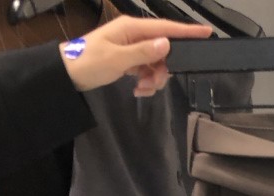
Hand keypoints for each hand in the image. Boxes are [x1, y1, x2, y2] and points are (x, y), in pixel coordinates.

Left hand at [60, 17, 210, 96]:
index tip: (207, 32)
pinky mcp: (128, 60)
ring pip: (156, 63)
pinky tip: (137, 89)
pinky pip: (146, 70)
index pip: (165, 28)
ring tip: (141, 89)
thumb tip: (167, 44)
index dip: (187, 31)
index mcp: (132, 28)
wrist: (67, 73)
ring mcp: (131, 47)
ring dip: (153, 79)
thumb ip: (143, 52)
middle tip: (153, 84)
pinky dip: (145, 81)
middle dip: (163, 69)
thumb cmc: (88, 62)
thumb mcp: (117, 59)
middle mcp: (134, 35)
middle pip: (163, 50)